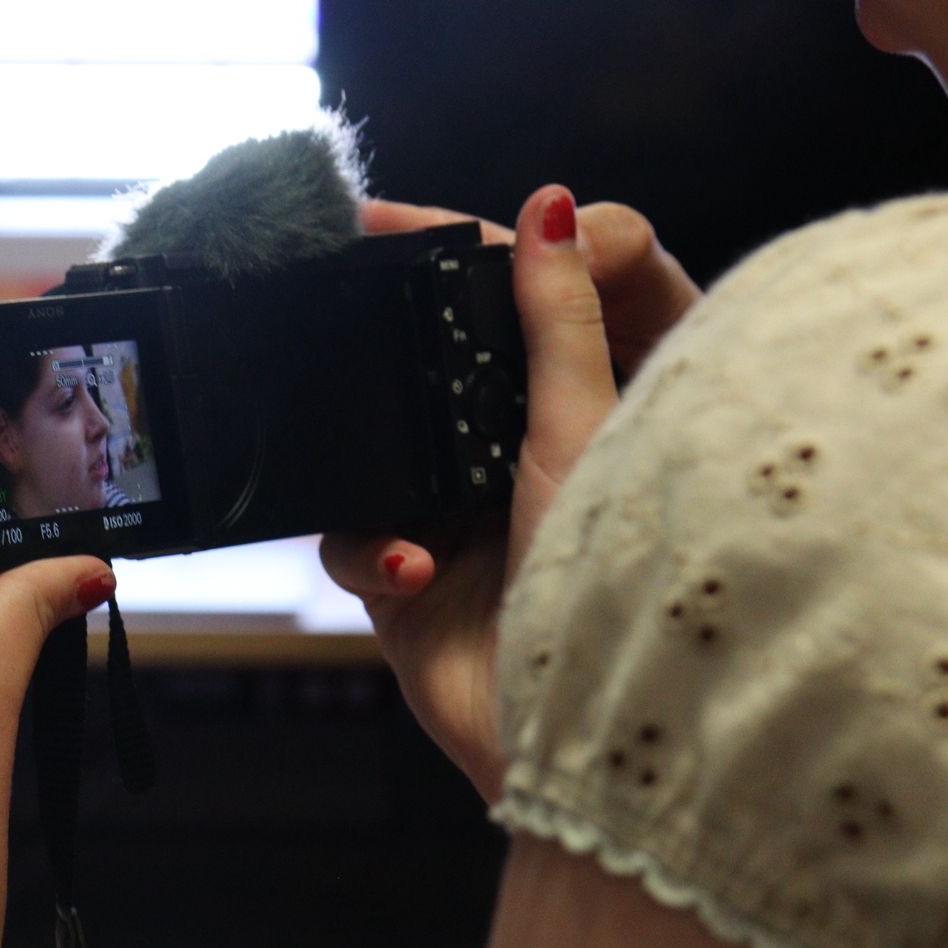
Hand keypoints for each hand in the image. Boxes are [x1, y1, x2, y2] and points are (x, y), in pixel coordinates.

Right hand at [327, 189, 690, 800]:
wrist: (582, 743)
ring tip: (412, 486)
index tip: (380, 217)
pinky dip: (377, 551)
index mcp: (571, 407)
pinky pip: (354, 538)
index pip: (502, 301)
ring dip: (381, 470)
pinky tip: (422, 570)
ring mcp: (456, 518)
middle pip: (424, 368)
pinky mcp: (409, 584)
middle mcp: (511, 458)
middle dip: (383, 352)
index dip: (446, 251)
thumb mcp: (585, 432)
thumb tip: (553, 205)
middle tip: (327, 293)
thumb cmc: (620, 592)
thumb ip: (558, 320)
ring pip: (372, 451)